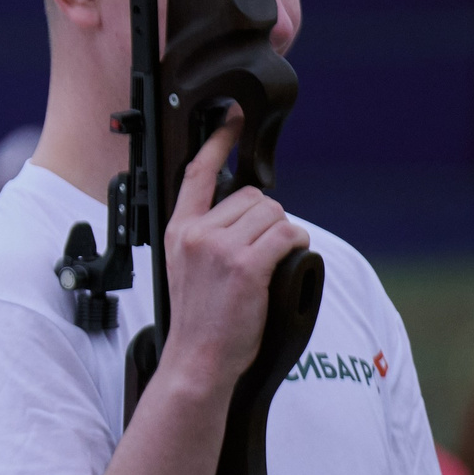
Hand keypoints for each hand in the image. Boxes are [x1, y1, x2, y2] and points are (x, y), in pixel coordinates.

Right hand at [158, 113, 309, 391]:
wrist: (199, 357)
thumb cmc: (199, 318)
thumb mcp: (186, 267)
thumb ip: (205, 236)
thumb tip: (247, 212)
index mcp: (178, 230)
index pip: (197, 173)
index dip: (218, 141)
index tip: (232, 117)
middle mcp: (195, 233)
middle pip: (252, 196)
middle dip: (267, 219)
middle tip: (260, 252)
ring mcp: (219, 249)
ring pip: (274, 214)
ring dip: (284, 234)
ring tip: (270, 264)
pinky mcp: (245, 266)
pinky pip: (287, 235)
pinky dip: (295, 246)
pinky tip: (285, 265)